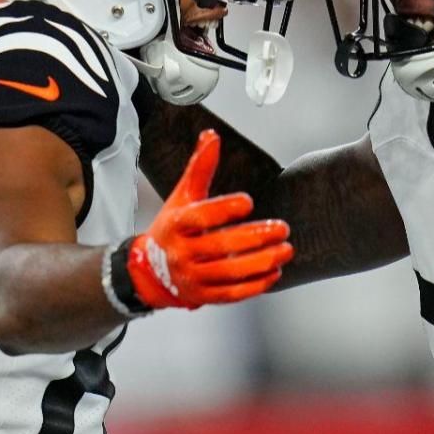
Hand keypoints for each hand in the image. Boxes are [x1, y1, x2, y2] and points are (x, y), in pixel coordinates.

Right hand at [126, 130, 292, 308]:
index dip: (224, 209)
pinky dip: (255, 285)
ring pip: (230, 272)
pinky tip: (274, 273)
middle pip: (221, 246)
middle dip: (255, 238)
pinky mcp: (203, 296)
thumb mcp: (181, 198)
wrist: (148, 272)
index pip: (200, 218)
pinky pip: (232, 294)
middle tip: (282, 228)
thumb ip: (199, 169)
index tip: (248, 202)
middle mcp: (182, 253)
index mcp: (176, 225)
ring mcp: (192, 278)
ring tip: (285, 250)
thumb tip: (212, 136)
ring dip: (262, 262)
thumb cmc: (171, 230)